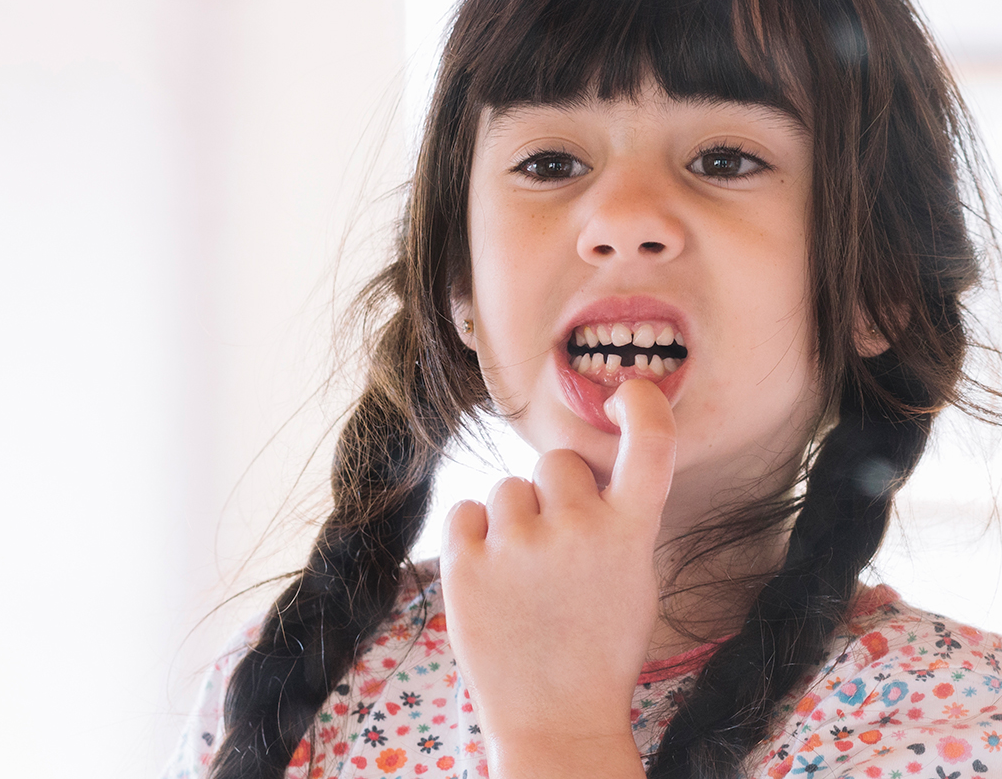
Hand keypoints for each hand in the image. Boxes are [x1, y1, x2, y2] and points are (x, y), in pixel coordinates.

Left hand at [439, 379, 675, 777]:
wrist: (556, 722)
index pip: (651, 444)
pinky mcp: (466, 563)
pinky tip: (490, 576)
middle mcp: (578, 528)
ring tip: (522, 576)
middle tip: (556, 549)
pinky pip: (465, 510)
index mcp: (630, 533)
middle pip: (557, 463)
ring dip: (512, 520)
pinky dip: (473, 536)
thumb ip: (615, 521)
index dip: (641, 405)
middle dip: (555, 494)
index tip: (626, 393)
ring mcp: (519, 544)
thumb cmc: (597, 650)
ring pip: (507, 488)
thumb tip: (582, 472)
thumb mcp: (633, 581)